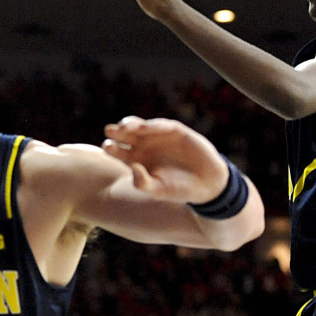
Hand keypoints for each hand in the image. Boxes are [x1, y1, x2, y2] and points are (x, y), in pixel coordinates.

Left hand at [102, 116, 229, 204]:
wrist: (207, 184)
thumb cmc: (179, 189)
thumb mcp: (159, 190)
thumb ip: (143, 183)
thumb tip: (132, 167)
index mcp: (135, 159)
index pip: (117, 151)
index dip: (111, 148)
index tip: (107, 147)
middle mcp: (143, 145)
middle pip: (124, 135)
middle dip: (116, 132)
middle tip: (110, 131)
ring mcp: (157, 136)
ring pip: (139, 126)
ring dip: (131, 124)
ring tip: (125, 127)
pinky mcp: (174, 130)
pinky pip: (161, 125)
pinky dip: (154, 125)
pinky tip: (146, 127)